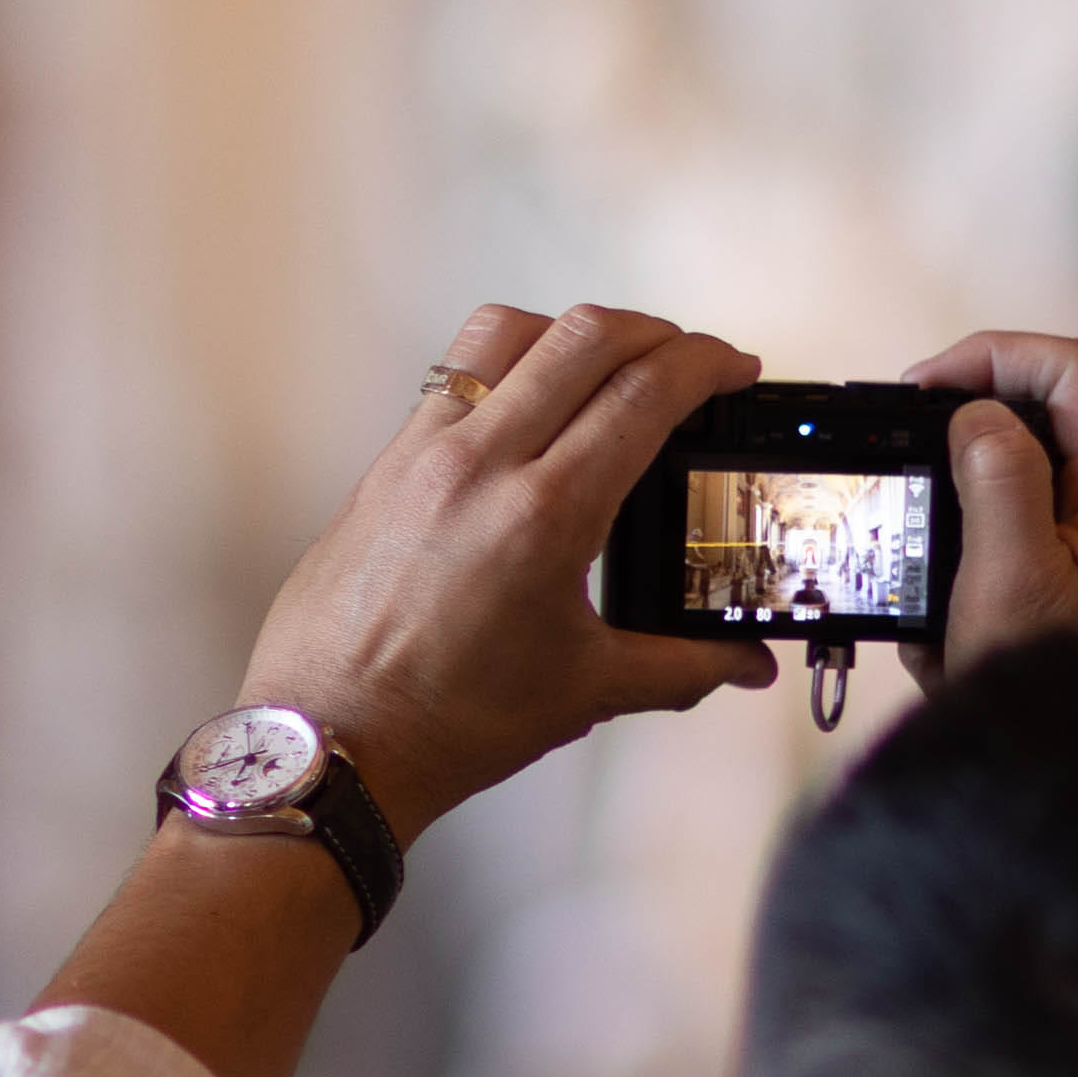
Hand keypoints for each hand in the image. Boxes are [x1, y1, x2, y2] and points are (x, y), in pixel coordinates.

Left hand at [234, 303, 780, 831]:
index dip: (706, 363)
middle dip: (654, 332)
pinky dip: (507, 369)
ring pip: (507, 333)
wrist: (332, 743)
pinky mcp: (386, 465)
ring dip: (572, 334)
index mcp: (544, 514)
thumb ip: (683, 665)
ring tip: (606, 369)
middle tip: (686, 362)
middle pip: (584, 334)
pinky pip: (452, 376)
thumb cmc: (442, 722)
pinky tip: (529, 414)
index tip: (733, 370)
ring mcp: (424, 455)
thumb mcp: (586, 690)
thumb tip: (746, 662)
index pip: (644, 390)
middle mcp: (480, 464)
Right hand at [905, 329, 1077, 663]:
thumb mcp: (1010, 577)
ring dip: (967, 500)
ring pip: (1036, 479)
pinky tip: (944, 617)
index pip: (1070, 369)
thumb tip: (979, 416)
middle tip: (907, 454)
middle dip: (971, 428)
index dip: (993, 357)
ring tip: (920, 554)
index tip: (924, 389)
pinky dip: (979, 557)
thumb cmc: (1059, 693)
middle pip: (1054, 415)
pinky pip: (1030, 541)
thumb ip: (997, 478)